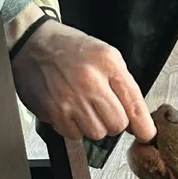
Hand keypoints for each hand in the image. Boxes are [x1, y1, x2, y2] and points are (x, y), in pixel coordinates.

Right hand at [10, 19, 155, 142]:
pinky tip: (69, 108)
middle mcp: (89, 81)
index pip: (134, 104)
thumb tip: (138, 123)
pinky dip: (74, 127)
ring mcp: (70, 99)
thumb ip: (125, 87)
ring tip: (83, 105)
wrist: (32, 43)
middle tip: (101, 107)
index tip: (146, 134)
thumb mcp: (105, 56)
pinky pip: (75, 135)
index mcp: (107, 63)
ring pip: (96, 133)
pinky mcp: (54, 112)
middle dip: (113, 121)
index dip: (143, 126)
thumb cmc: (71, 50)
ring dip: (93, 125)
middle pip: (117, 125)